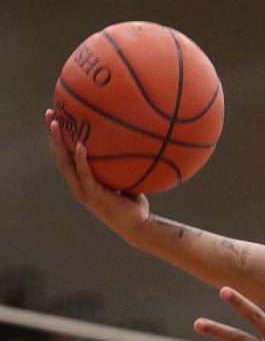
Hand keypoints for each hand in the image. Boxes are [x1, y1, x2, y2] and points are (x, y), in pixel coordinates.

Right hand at [45, 109, 149, 241]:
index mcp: (82, 182)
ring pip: (65, 164)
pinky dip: (81, 159)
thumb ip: (122, 167)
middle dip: (52, 135)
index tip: (57, 119)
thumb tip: (133, 144)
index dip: (58, 140)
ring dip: (59, 143)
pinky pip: (85, 173)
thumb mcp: (125, 181)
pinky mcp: (93, 194)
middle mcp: (78, 186)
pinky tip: (80, 145)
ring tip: (56, 124)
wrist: (138, 226)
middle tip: (49, 114)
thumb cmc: (134, 205)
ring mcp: (84, 191)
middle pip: (59, 157)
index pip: (65, 158)